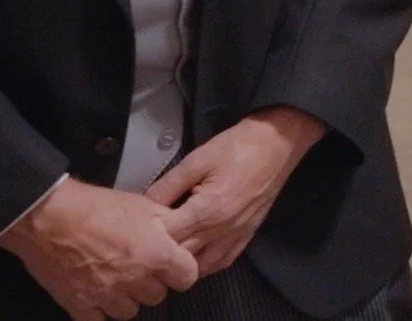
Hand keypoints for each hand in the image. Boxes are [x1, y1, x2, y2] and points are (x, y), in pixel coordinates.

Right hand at [0, 178, 198, 320]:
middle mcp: (135, 279)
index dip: (179, 270)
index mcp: (156, 255)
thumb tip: (183, 233)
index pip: (187, 277)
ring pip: (129, 311)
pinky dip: (98, 310)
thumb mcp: (143, 205)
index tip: (171, 265)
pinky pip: (98, 320)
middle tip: (136, 267)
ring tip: (114, 279)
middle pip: (157, 295)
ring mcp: (106, 295)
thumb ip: (168, 224)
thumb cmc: (95, 206)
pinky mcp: (78, 304)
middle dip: (150, 283)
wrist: (47, 214)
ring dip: (125, 298)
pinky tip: (95, 292)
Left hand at [146, 108, 324, 277]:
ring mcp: (237, 234)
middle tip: (144, 245)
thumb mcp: (197, 160)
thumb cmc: (237, 147)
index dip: (146, 235)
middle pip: (182, 256)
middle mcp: (222, 229)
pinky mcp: (248, 233)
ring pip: (202, 266)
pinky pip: (224, 261)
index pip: (167, 236)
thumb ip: (168, 185)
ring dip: (183, 265)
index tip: (133, 230)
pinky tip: (195, 260)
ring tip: (167, 257)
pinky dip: (207, 266)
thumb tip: (144, 204)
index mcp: (207, 210)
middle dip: (161, 253)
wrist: (278, 144)